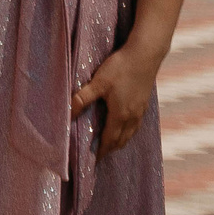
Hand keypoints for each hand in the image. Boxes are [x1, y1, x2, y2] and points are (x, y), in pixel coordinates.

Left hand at [74, 37, 163, 154]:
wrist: (145, 55)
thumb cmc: (120, 68)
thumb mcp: (98, 83)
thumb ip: (82, 98)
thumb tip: (68, 114)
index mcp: (121, 114)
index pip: (110, 139)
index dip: (101, 150)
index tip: (93, 160)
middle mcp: (133, 116)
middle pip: (122, 139)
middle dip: (110, 149)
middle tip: (99, 155)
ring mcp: (141, 110)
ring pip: (131, 133)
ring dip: (120, 141)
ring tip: (110, 145)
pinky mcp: (144, 102)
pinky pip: (136, 124)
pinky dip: (129, 131)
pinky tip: (124, 127)